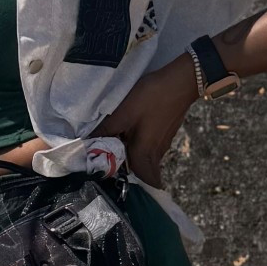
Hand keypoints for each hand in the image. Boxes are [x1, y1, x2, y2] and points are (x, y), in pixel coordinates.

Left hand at [96, 53, 199, 186]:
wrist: (181, 81)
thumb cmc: (150, 98)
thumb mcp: (122, 114)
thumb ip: (105, 131)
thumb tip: (85, 144)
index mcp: (144, 154)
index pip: (140, 182)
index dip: (129, 184)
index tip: (111, 179)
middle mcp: (156, 155)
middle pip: (143, 173)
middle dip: (130, 174)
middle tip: (111, 165)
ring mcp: (163, 145)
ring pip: (147, 161)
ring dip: (134, 160)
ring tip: (117, 149)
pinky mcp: (166, 134)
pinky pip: (151, 149)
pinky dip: (140, 149)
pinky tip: (130, 136)